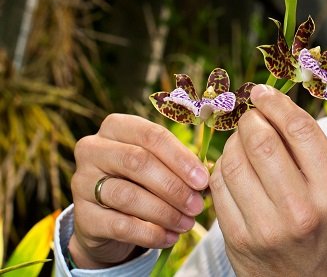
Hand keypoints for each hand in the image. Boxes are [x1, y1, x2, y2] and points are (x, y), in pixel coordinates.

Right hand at [68, 114, 208, 267]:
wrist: (108, 219)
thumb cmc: (141, 182)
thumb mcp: (159, 166)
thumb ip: (180, 166)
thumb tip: (207, 178)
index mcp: (116, 127)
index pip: (151, 136)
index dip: (180, 158)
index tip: (202, 179)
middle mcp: (93, 149)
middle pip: (138, 162)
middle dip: (173, 186)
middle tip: (197, 205)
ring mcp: (82, 181)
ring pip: (128, 195)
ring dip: (164, 212)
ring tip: (187, 223)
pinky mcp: (82, 215)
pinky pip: (120, 225)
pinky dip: (150, 233)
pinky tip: (169, 238)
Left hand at [210, 84, 326, 275]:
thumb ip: (316, 153)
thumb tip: (275, 108)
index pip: (298, 129)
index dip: (275, 102)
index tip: (263, 91)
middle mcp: (301, 210)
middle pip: (261, 140)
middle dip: (251, 118)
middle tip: (251, 115)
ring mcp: (266, 228)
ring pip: (233, 161)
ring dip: (233, 142)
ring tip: (243, 143)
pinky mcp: (238, 242)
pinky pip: (219, 188)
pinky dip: (222, 169)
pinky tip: (235, 169)